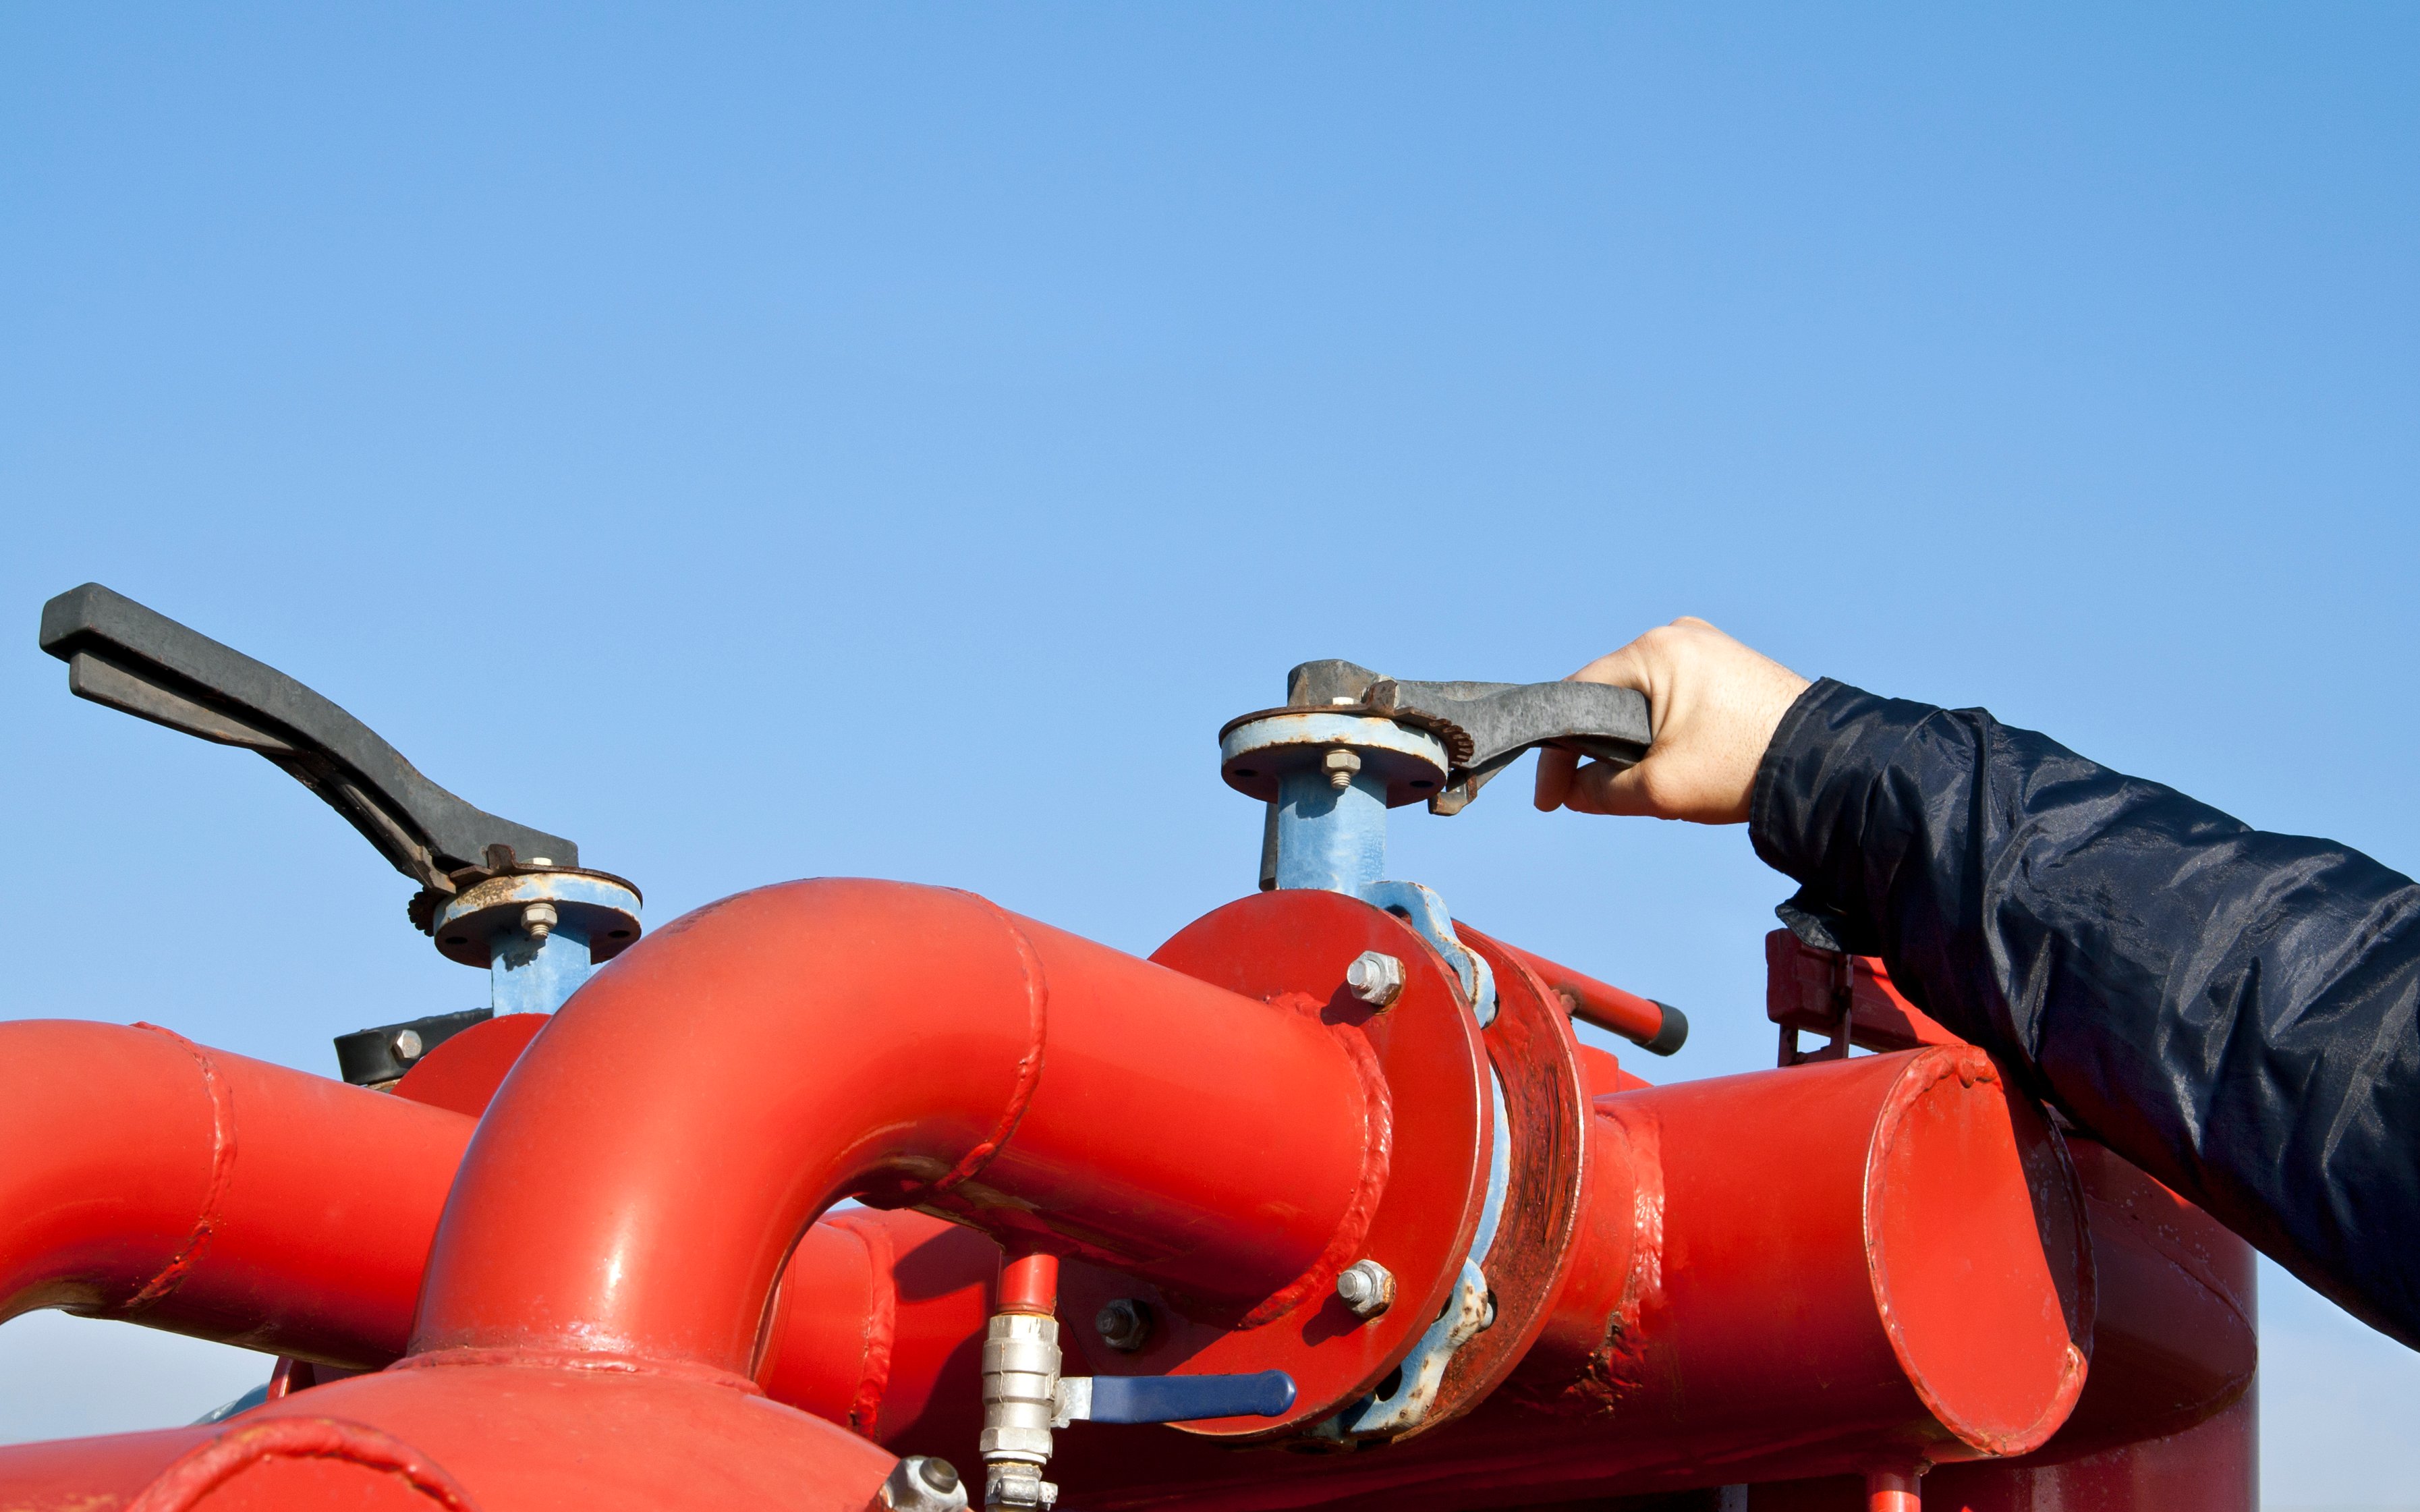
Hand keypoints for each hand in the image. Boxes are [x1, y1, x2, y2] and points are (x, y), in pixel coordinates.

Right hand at [1532, 618, 1809, 823]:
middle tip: (1590, 795)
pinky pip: (1674, 695)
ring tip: (1640, 782)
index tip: (1551, 799)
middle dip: (1595, 747)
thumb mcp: (1656, 788)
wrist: (1825, 764)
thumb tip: (1571, 793)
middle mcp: (1677, 634)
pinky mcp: (1727, 664)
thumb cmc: (1741, 767)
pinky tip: (1674, 762)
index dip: (1556, 751)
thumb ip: (1599, 791)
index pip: (1577, 695)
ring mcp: (1706, 646)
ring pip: (1642, 698)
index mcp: (1654, 650)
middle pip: (1609, 694)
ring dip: (1629, 741)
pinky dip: (1661, 730)